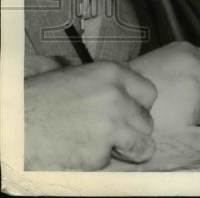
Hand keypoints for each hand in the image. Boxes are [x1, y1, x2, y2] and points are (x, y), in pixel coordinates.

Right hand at [24, 62, 156, 169]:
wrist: (13, 124)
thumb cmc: (34, 98)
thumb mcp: (69, 74)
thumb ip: (97, 79)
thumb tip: (109, 81)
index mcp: (111, 74)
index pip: (148, 93)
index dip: (139, 106)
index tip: (130, 113)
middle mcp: (117, 98)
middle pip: (146, 121)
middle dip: (133, 130)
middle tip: (116, 134)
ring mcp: (111, 127)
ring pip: (142, 145)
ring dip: (130, 150)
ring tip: (114, 150)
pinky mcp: (98, 154)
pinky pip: (111, 162)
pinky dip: (99, 163)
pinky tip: (82, 154)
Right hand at [128, 42, 199, 128]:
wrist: (119, 103)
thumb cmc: (137, 89)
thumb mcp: (165, 65)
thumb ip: (191, 67)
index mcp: (187, 49)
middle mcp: (194, 61)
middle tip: (187, 105)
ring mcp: (194, 80)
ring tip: (175, 111)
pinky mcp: (192, 102)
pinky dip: (192, 121)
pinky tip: (174, 118)